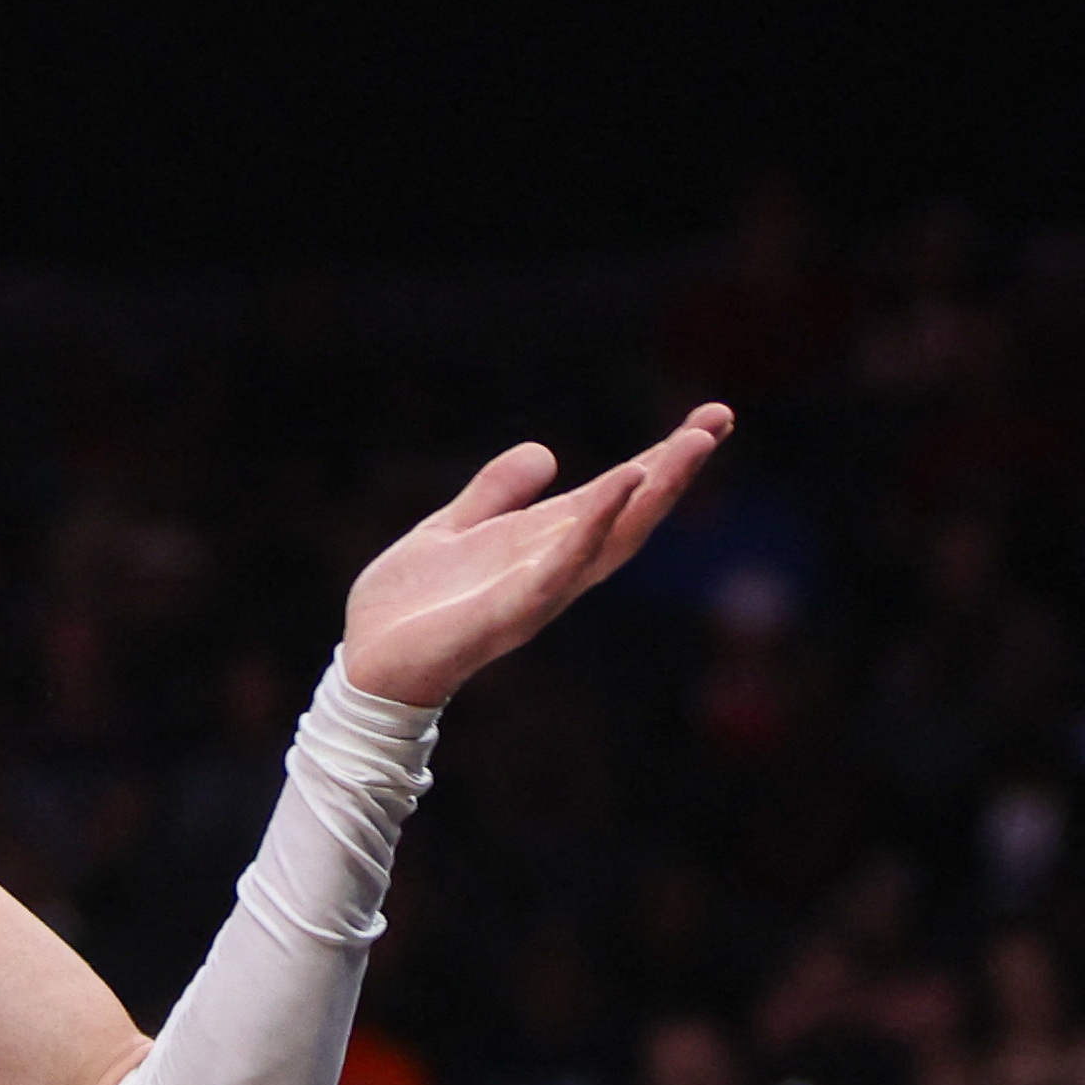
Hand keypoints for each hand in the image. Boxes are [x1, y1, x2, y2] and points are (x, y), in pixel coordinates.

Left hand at [341, 404, 731, 707]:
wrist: (366, 667)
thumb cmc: (407, 608)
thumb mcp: (451, 529)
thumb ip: (494, 494)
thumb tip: (547, 452)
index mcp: (540, 543)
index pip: (615, 495)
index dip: (661, 459)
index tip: (710, 418)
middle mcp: (552, 568)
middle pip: (630, 514)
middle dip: (675, 469)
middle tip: (718, 419)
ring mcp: (537, 592)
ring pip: (611, 539)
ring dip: (651, 493)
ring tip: (687, 444)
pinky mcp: (509, 613)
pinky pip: (560, 568)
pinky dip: (592, 529)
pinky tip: (618, 489)